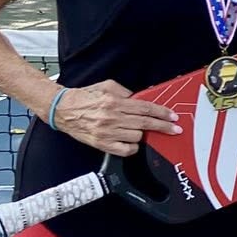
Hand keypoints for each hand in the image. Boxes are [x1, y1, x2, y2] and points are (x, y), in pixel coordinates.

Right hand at [51, 80, 180, 157]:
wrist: (62, 109)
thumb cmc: (84, 97)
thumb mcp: (106, 86)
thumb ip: (125, 92)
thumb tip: (140, 99)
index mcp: (114, 102)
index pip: (145, 108)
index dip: (161, 113)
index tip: (172, 117)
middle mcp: (112, 117)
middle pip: (145, 124)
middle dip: (163, 127)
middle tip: (175, 129)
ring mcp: (107, 132)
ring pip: (137, 137)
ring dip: (142, 135)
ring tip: (139, 131)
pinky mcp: (102, 144)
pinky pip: (125, 150)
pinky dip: (132, 147)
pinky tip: (131, 141)